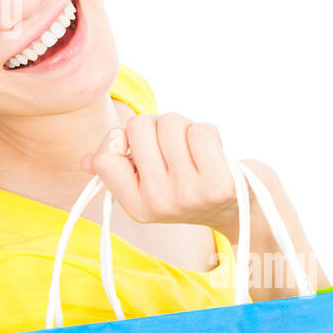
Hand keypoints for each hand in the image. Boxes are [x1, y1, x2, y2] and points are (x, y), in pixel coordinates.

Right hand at [80, 113, 241, 239]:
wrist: (247, 210)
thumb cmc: (194, 185)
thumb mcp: (153, 183)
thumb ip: (120, 169)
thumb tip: (85, 161)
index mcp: (136, 206)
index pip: (104, 157)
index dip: (120, 138)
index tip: (138, 146)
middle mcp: (157, 203)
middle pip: (139, 126)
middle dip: (159, 126)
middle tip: (176, 147)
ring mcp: (187, 195)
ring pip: (171, 123)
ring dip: (185, 127)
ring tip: (196, 150)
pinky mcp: (217, 184)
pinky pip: (201, 131)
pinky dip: (208, 132)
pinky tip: (215, 153)